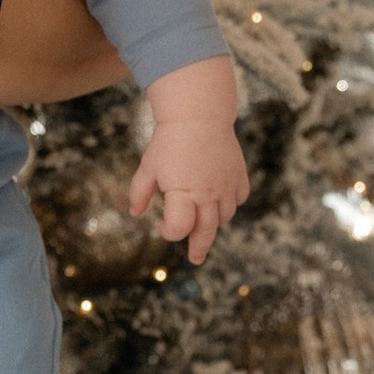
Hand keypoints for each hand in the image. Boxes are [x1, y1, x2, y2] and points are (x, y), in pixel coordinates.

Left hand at [127, 123, 250, 265]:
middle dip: (198, 248)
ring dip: (213, 224)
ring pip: (224, 217)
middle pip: (205, 232)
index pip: (179, 227)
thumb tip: (134, 214)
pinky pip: (238, 199)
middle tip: (195, 258)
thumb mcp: (148, 167)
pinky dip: (230, 205)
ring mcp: (225, 186)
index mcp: (182, 192)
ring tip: (203, 223)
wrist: (198, 115)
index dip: (170, 232)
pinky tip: (220, 202)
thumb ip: (139, 192)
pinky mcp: (238, 176)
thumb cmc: (169, 142)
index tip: (163, 227)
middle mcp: (207, 193)